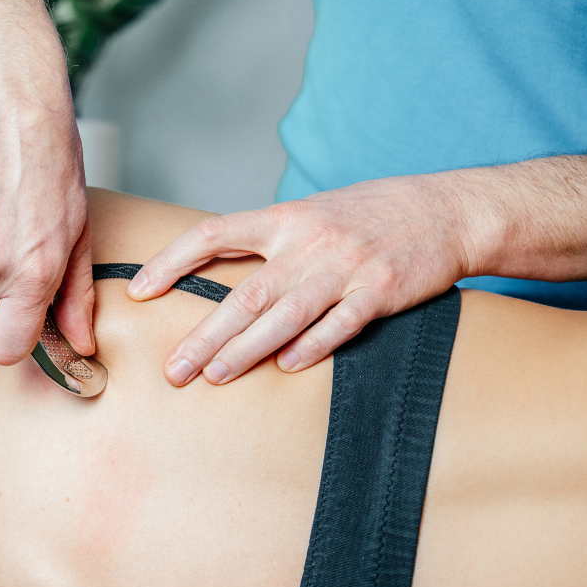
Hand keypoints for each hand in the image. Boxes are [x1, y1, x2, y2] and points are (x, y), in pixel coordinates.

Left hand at [129, 170, 489, 382]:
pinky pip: (341, 323)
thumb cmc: (373, 216)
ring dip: (246, 349)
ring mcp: (346, 267)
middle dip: (203, 335)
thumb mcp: (315, 214)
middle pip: (245, 293)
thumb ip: (270, 242)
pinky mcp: (381, 291)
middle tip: (172, 369)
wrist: (448, 210)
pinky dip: (314, 346)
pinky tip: (286, 368)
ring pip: (285, 314)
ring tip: (213, 377)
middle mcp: (310, 242)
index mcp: (286, 218)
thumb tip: (216, 272)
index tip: (138, 290)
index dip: (171, 261)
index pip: (214, 234)